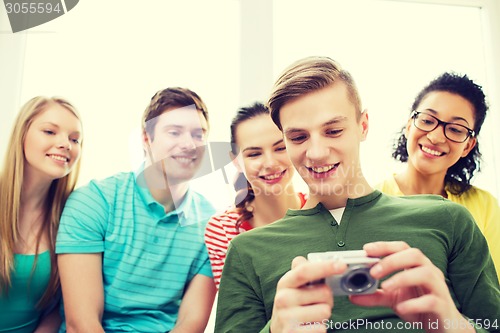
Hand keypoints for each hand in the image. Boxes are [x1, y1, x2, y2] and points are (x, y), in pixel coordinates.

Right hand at [270, 256, 346, 332]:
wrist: (279, 332)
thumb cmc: (291, 307)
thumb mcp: (291, 288)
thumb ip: (299, 273)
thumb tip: (301, 259)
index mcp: (284, 284)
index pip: (304, 271)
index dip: (325, 266)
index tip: (341, 264)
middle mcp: (283, 299)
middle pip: (323, 292)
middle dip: (327, 298)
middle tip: (316, 303)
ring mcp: (287, 318)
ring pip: (325, 311)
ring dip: (323, 315)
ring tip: (312, 316)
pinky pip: (322, 328)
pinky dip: (320, 328)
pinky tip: (309, 327)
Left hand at [350, 241, 474, 332]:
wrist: (443, 326)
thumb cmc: (419, 306)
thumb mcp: (393, 298)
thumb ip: (374, 295)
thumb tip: (352, 296)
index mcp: (416, 265)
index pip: (402, 247)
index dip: (385, 246)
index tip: (366, 249)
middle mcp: (429, 271)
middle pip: (414, 254)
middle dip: (392, 260)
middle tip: (373, 272)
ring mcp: (438, 287)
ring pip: (425, 273)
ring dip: (402, 278)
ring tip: (384, 288)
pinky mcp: (443, 305)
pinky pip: (431, 300)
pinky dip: (414, 304)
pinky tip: (400, 308)